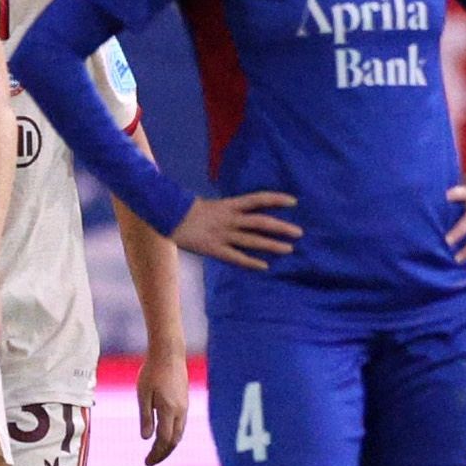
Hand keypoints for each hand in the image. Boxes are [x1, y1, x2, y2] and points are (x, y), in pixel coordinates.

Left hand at [137, 346, 188, 465]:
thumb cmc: (152, 371)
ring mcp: (184, 406)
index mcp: (169, 410)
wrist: (169, 353)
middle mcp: (180, 411)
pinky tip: (164, 435)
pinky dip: (172, 435)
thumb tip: (146, 438)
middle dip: (162, 453)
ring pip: (179, 433)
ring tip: (156, 452)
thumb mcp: (143, 394)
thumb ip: (146, 416)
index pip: (164, 440)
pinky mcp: (184, 401)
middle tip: (150, 462)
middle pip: (174, 440)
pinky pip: (180, 424)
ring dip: (168, 445)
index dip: (156, 454)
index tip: (146, 463)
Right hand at [169, 191, 300, 269]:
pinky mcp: (214, 249)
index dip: (276, 199)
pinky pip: (236, 257)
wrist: (166, 217)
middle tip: (299, 233)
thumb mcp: (209, 204)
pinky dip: (250, 262)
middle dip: (281, 227)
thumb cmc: (186, 209)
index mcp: (228, 205)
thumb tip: (240, 211)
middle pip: (261, 222)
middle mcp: (229, 219)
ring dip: (272, 245)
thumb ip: (226, 210)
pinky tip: (264, 267)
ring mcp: (222, 235)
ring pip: (252, 240)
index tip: (294, 202)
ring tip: (289, 249)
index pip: (258, 199)